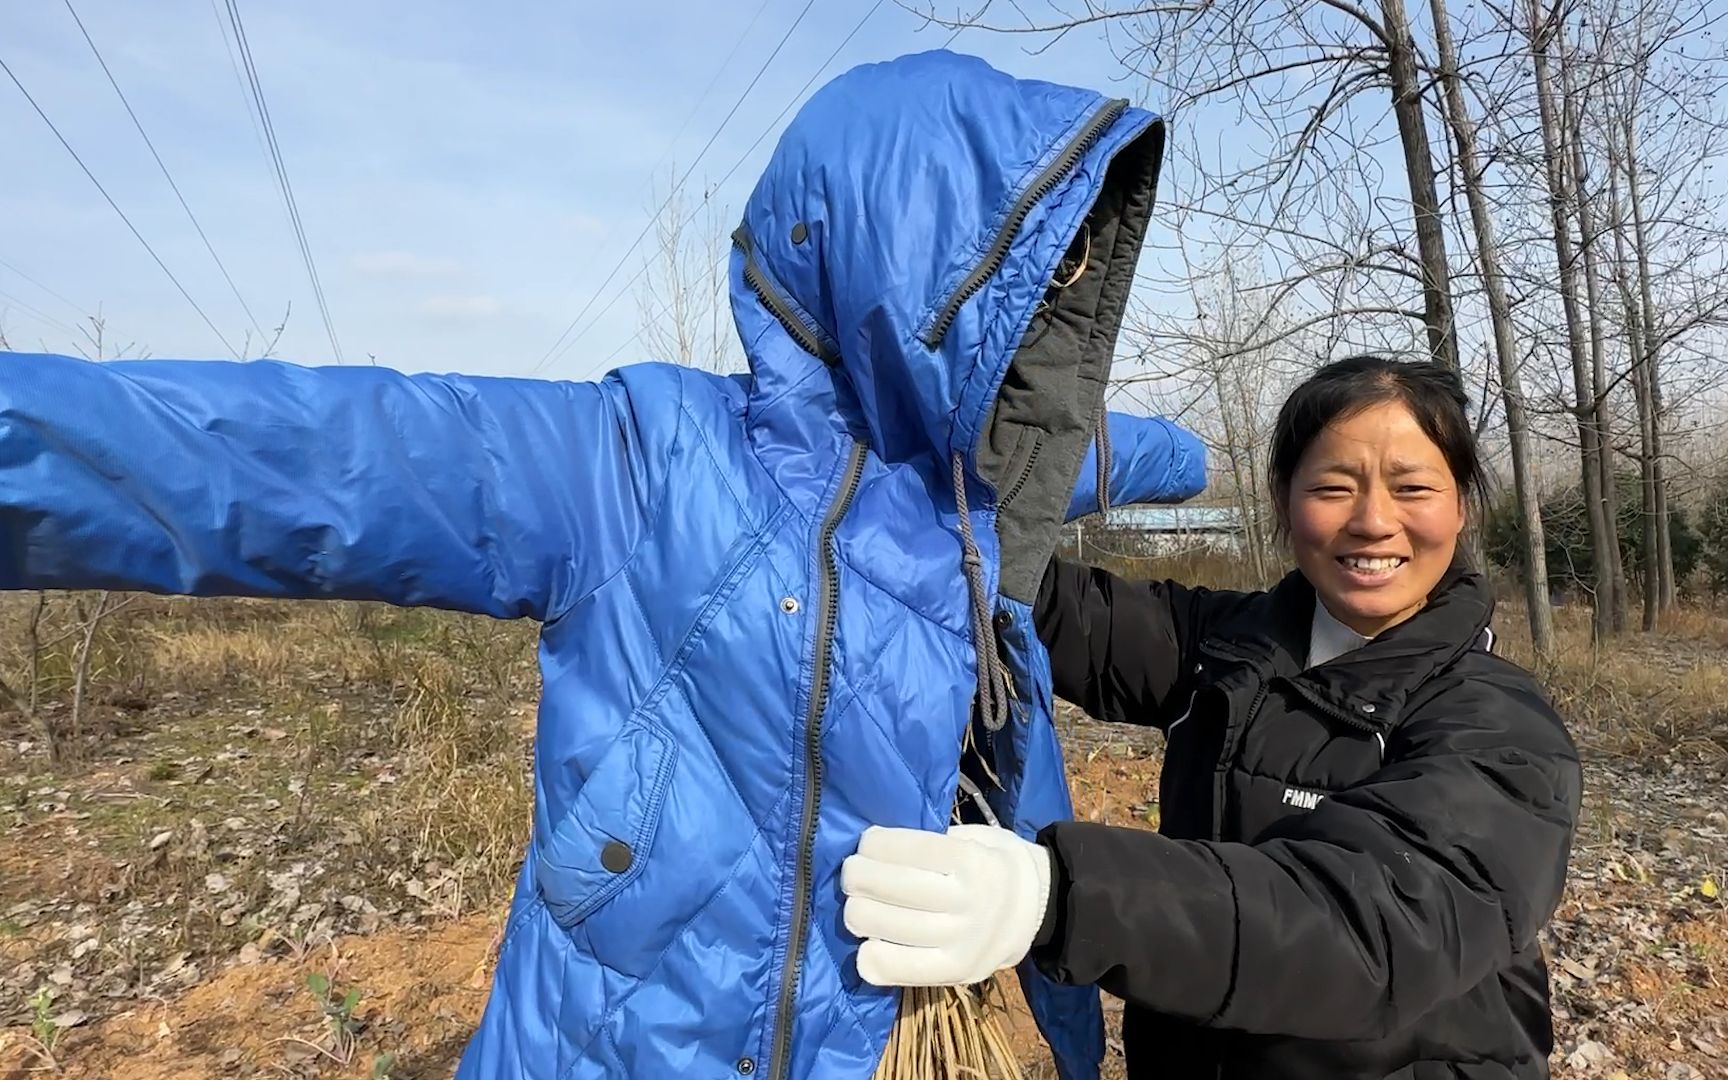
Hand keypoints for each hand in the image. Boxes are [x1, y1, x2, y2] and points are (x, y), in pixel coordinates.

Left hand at [841, 824, 1051, 986]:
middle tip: (853, 873)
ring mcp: (961, 941)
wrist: (1036, 911)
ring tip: (857, 904)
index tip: (866, 843)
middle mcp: (968, 902)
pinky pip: (894, 969)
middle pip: (891, 888)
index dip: (875, 845)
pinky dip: (869, 958)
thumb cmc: (992, 866)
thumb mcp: (975, 839)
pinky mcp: (954, 973)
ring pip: (885, 926)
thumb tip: (875, 849)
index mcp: (973, 861)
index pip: (909, 849)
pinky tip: (869, 943)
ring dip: (856, 912)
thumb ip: (932, 844)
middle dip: (858, 876)